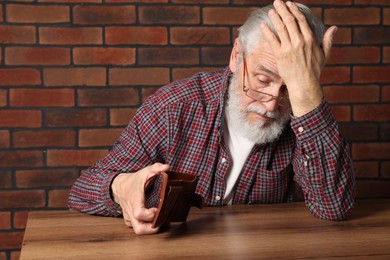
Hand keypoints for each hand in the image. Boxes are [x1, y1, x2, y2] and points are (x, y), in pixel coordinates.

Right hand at [111, 163, 169, 234]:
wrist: (119, 186)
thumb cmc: (134, 180)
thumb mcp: (145, 171)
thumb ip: (156, 168)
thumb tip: (167, 167)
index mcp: (134, 200)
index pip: (139, 213)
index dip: (150, 215)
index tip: (158, 208)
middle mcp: (131, 210)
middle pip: (139, 229)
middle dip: (152, 228)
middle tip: (161, 220)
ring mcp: (129, 216)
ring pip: (138, 230)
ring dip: (149, 229)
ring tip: (159, 221)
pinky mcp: (129, 220)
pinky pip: (136, 227)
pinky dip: (145, 226)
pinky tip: (152, 219)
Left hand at [261, 0, 336, 116]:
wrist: (304, 84)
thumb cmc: (314, 71)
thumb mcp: (324, 54)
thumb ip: (328, 40)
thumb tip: (334, 28)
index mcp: (310, 39)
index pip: (301, 20)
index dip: (294, 10)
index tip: (289, 4)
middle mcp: (299, 41)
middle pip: (290, 21)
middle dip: (283, 10)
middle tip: (277, 2)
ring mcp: (289, 48)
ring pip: (281, 28)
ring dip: (275, 17)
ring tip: (270, 10)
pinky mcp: (280, 55)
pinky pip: (272, 40)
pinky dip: (267, 32)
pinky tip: (263, 25)